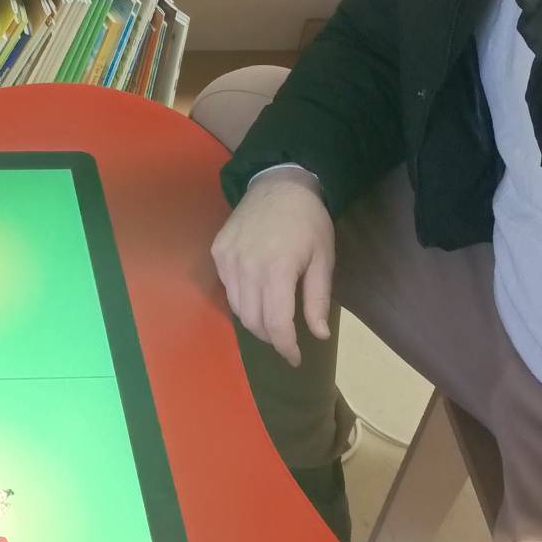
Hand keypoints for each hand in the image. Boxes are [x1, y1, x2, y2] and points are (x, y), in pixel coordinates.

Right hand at [210, 168, 334, 366]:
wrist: (279, 183)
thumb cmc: (309, 222)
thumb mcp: (323, 259)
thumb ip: (318, 300)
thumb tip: (318, 336)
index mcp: (277, 270)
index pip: (276, 323)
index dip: (286, 347)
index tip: (295, 358)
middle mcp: (247, 267)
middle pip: (253, 321)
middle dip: (271, 337)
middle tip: (287, 339)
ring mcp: (228, 259)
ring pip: (237, 308)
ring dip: (255, 321)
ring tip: (272, 320)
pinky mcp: (218, 252)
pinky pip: (228, 289)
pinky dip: (242, 300)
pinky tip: (257, 294)